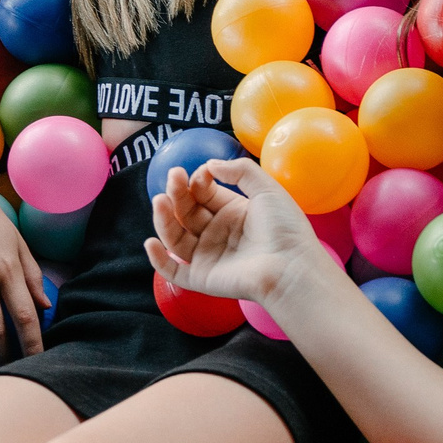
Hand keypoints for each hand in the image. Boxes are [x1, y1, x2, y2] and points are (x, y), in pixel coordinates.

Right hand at [145, 158, 335, 308]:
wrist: (291, 267)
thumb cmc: (284, 228)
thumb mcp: (267, 189)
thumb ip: (240, 171)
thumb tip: (209, 164)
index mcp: (233, 211)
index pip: (203, 194)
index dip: (197, 181)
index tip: (201, 172)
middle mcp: (218, 232)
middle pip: (186, 211)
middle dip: (177, 193)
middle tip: (172, 177)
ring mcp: (208, 255)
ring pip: (176, 236)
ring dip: (164, 219)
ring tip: (160, 201)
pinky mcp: (202, 278)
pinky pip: (174, 272)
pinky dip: (158, 260)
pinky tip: (151, 243)